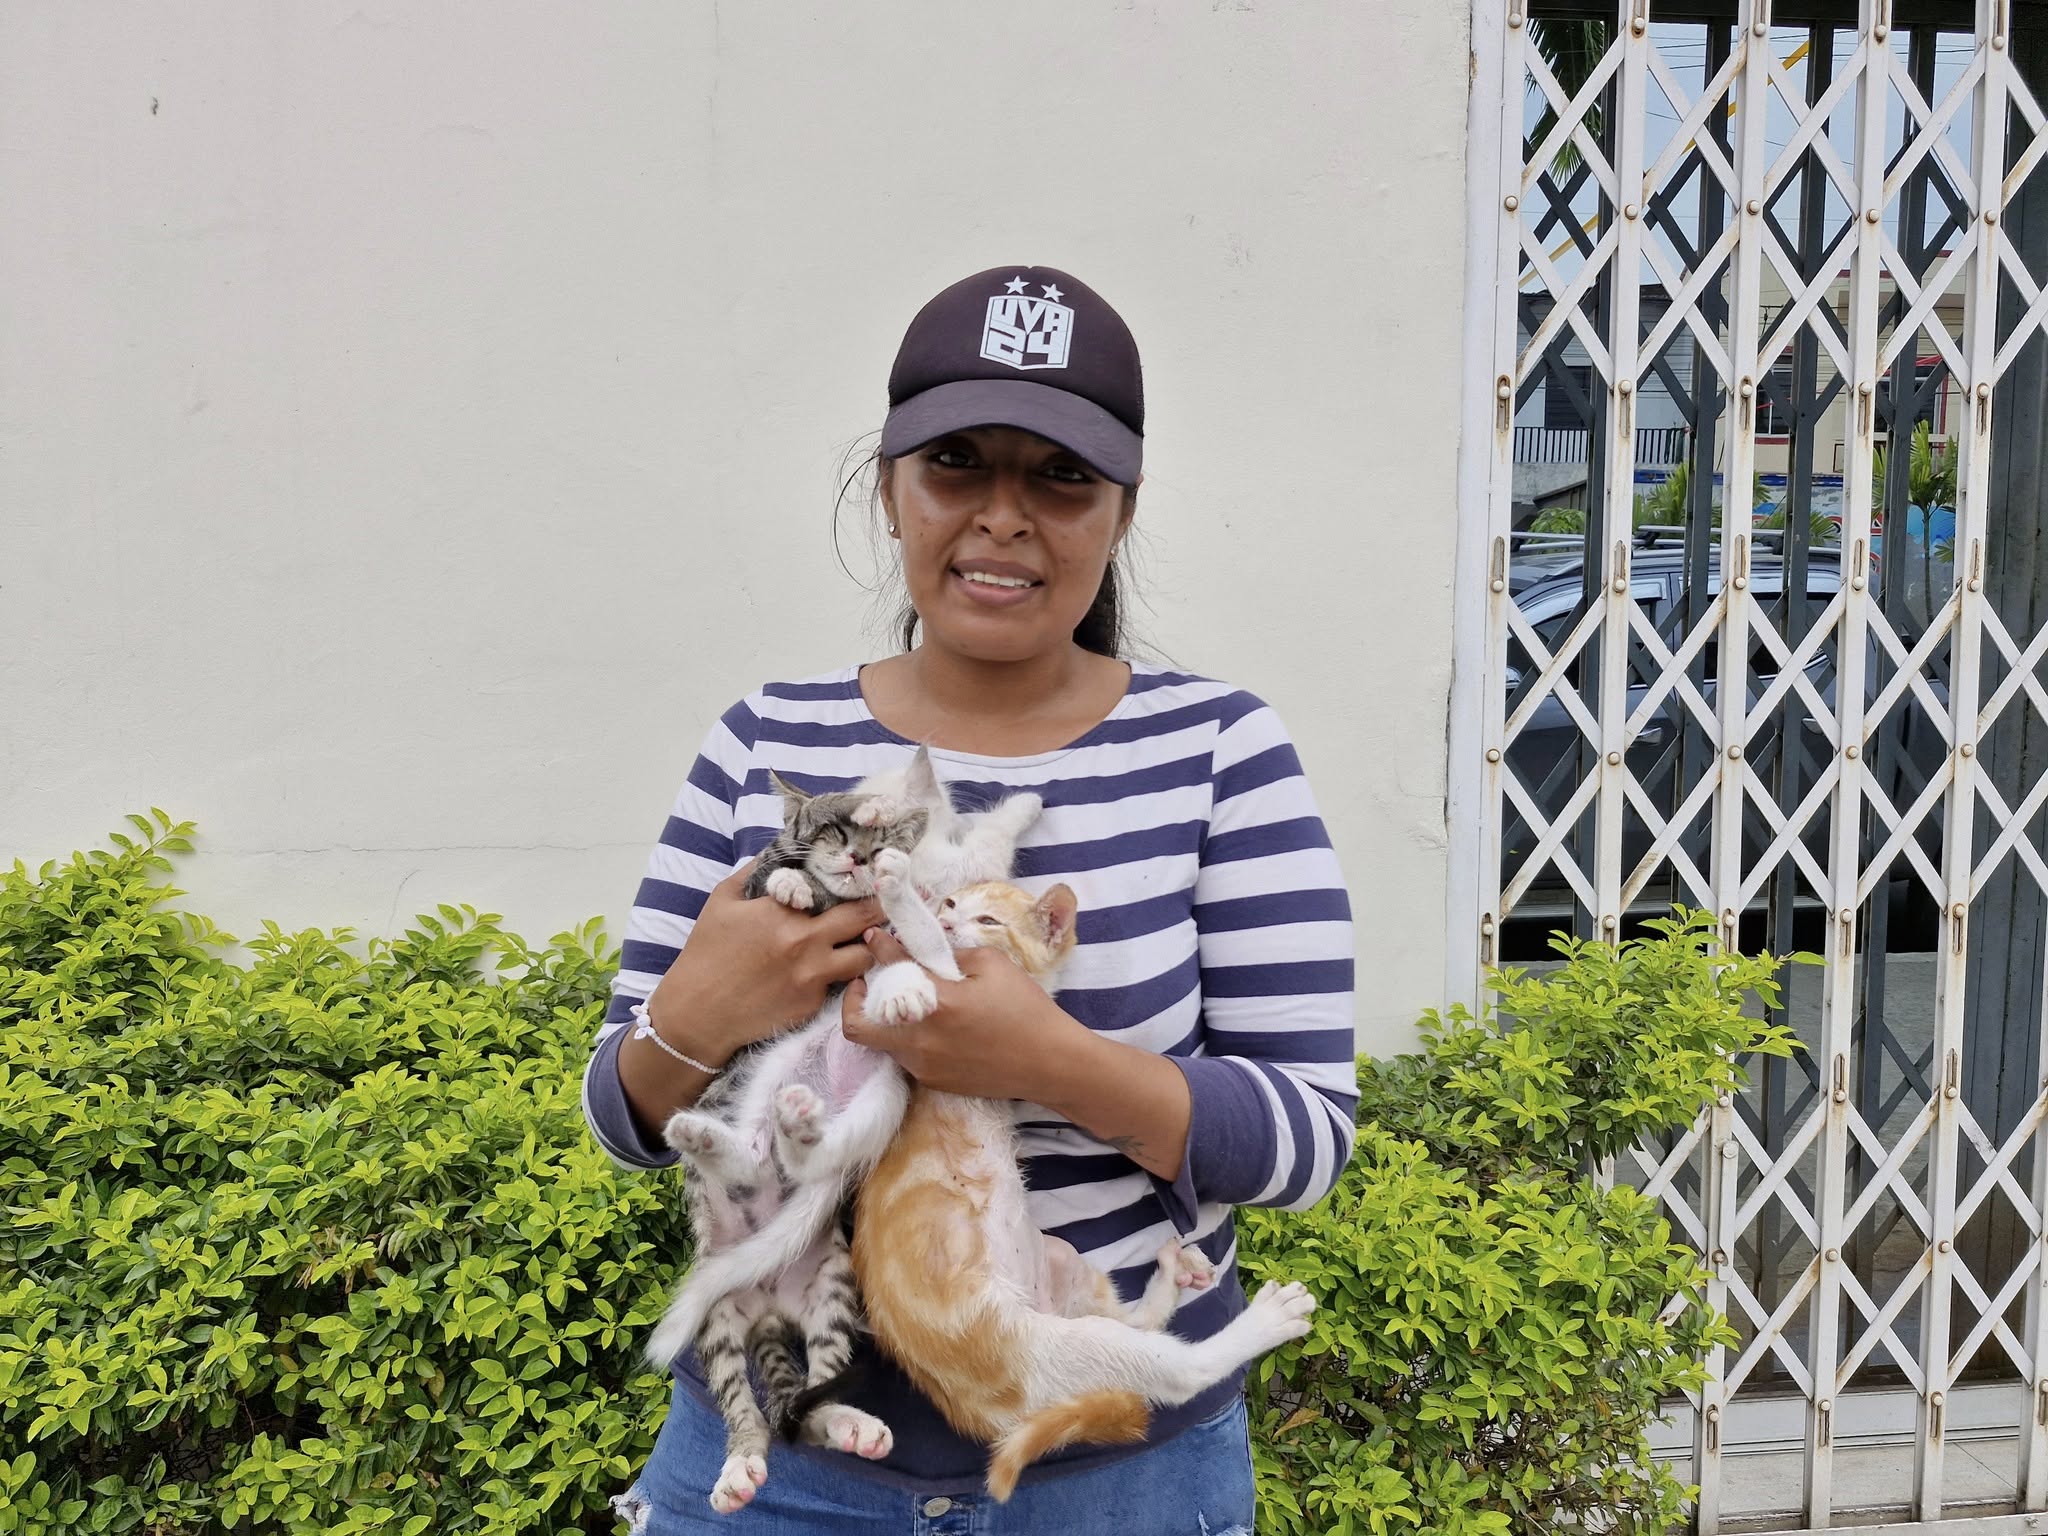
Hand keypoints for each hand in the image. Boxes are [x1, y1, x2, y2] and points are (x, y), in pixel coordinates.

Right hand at [647, 860, 880, 1062]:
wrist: (697, 1014)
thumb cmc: (706, 954)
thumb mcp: (723, 901)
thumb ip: (754, 872)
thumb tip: (780, 851)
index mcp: (784, 911)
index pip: (838, 889)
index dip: (855, 883)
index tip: (867, 877)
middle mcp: (806, 942)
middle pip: (864, 919)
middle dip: (878, 909)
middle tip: (884, 904)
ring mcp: (813, 976)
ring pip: (864, 956)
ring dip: (864, 947)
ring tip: (859, 941)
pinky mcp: (813, 1005)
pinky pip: (841, 985)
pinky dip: (838, 975)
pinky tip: (828, 970)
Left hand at [841, 929, 1089, 1100]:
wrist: (1049, 1063)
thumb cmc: (1026, 1009)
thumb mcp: (993, 964)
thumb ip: (951, 955)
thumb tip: (924, 952)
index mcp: (937, 1003)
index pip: (890, 969)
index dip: (878, 948)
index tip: (875, 938)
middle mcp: (920, 1039)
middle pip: (857, 1026)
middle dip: (855, 1000)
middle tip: (869, 983)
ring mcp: (923, 1066)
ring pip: (880, 1042)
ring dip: (884, 1019)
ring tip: (904, 1002)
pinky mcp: (933, 1082)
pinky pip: (905, 1056)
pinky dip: (908, 1037)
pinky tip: (931, 1026)